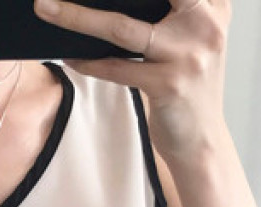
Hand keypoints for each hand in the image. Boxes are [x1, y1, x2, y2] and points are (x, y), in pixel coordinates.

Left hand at [33, 0, 231, 164]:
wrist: (202, 140)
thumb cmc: (188, 85)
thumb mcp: (191, 38)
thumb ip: (170, 11)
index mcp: (212, 4)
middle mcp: (205, 24)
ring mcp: (186, 55)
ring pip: (121, 29)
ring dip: (77, 18)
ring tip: (48, 8)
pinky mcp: (168, 85)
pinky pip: (117, 69)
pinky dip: (89, 63)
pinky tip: (70, 57)